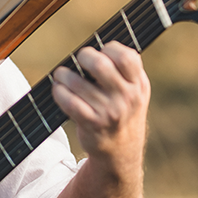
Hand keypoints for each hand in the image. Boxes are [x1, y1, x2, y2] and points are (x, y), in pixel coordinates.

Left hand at [50, 43, 149, 169]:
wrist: (121, 152)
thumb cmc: (122, 112)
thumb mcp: (135, 92)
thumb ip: (126, 70)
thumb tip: (100, 45)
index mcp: (139, 85)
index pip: (127, 57)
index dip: (110, 48)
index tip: (102, 51)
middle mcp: (127, 98)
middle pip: (101, 65)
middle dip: (84, 57)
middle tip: (79, 59)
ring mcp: (109, 112)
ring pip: (79, 82)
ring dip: (64, 75)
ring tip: (61, 75)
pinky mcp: (92, 124)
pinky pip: (69, 102)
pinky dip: (59, 92)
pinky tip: (58, 89)